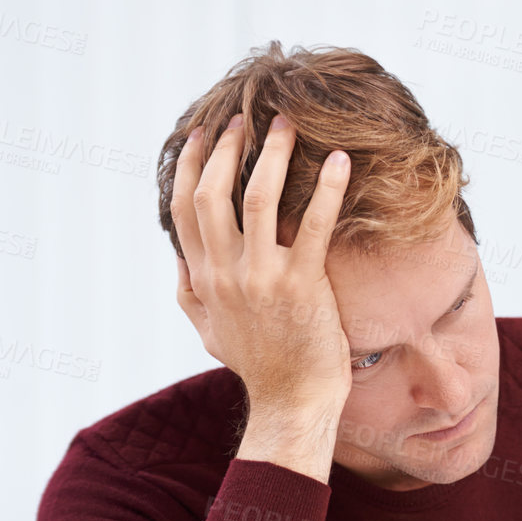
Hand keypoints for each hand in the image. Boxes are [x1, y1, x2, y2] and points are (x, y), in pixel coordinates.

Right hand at [169, 112, 353, 414]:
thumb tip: (180, 260)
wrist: (292, 401)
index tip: (200, 134)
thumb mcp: (208, 331)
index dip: (189, 165)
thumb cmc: (258, 366)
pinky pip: (313, 225)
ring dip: (272, 155)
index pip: (182, 208)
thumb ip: (190, 293)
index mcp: (203, 278)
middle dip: (226, 149)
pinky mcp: (303, 284)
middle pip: (212, 193)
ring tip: (287, 125)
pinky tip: (341, 162)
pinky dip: (328, 189)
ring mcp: (263, 277)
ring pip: (257, 198)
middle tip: (245, 119)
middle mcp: (225, 272)